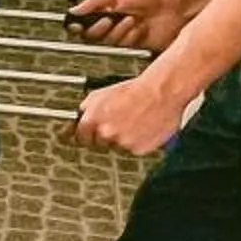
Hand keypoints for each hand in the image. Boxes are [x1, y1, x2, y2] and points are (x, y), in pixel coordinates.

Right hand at [65, 0, 193, 52]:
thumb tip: (74, 10)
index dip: (77, 26)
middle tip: (108, 20)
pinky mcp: (133, 46)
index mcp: (104, 11)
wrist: (173, 6)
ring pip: (108, 42)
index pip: (82, 23)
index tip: (76, 26)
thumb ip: (93, 1)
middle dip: (100, 29)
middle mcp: (111, 25)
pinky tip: (139, 29)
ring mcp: (123, 36)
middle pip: (92, 36)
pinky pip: (124, 48)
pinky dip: (131, 37)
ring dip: (119, 31)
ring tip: (130, 19)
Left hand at [74, 71, 194, 154]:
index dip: (87, 134)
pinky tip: (143, 128)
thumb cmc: (134, 90)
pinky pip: (134, 150)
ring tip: (134, 122)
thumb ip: (86, 110)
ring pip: (118, 147)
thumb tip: (79, 119)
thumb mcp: (101, 94)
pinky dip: (138, 142)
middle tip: (119, 123)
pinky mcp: (139, 149)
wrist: (161, 92)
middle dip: (106, 136)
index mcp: (92, 120)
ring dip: (123, 139)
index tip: (90, 134)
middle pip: (99, 144)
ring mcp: (122, 143)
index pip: (81, 137)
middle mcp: (106, 134)